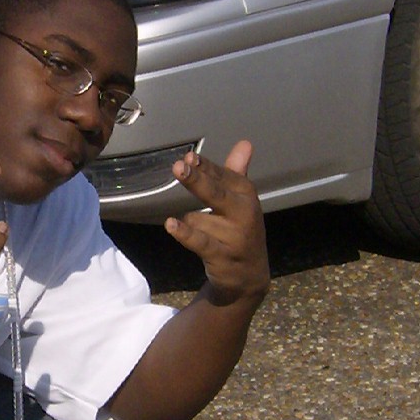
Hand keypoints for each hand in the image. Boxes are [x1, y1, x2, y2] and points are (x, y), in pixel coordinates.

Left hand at [166, 141, 268, 307]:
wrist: (249, 276)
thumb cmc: (240, 230)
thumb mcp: (241, 201)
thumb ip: (236, 172)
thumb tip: (245, 143)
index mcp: (246, 195)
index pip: (222, 175)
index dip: (205, 167)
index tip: (189, 157)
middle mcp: (244, 213)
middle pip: (215, 192)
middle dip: (197, 179)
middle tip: (180, 166)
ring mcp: (234, 236)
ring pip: (196, 218)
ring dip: (191, 223)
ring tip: (206, 234)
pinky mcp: (221, 255)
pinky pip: (199, 241)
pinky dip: (185, 234)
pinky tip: (171, 225)